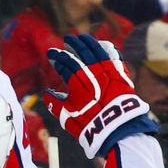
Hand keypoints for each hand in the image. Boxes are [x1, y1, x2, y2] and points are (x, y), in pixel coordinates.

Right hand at [44, 34, 156, 158]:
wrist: (117, 129)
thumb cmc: (88, 124)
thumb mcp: (66, 115)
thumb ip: (54, 103)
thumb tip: (47, 94)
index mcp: (76, 81)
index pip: (64, 63)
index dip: (57, 57)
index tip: (51, 53)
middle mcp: (92, 73)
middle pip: (81, 53)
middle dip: (73, 44)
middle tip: (67, 39)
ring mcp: (108, 73)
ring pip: (98, 51)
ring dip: (89, 43)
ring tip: (83, 37)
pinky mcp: (121, 76)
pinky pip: (115, 57)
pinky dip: (108, 49)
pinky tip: (104, 45)